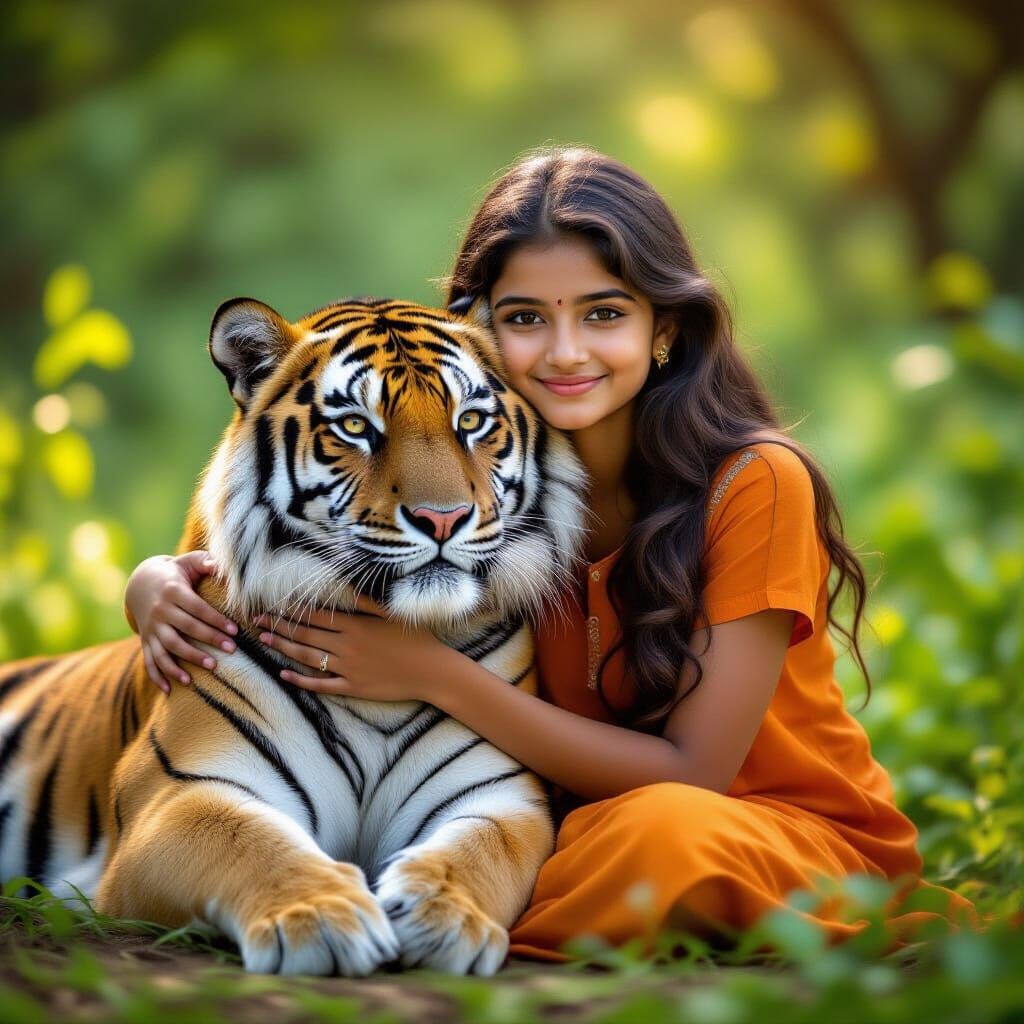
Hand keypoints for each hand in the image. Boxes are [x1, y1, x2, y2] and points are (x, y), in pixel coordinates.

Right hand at [125, 551, 238, 692]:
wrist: (141, 583)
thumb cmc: (175, 572)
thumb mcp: (187, 562)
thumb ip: (204, 561)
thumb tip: (218, 564)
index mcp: (173, 592)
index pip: (198, 609)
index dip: (216, 620)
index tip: (235, 631)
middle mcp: (160, 611)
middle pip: (186, 629)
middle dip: (209, 640)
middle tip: (232, 650)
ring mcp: (151, 628)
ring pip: (168, 647)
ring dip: (187, 660)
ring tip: (210, 668)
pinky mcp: (145, 640)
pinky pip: (150, 660)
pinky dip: (158, 676)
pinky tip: (171, 690)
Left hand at [254, 595, 456, 703]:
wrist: (432, 671)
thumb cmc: (416, 639)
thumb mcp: (392, 614)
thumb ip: (366, 601)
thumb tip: (343, 587)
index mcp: (355, 626)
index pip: (314, 616)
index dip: (290, 611)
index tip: (271, 607)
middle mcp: (346, 646)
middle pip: (305, 634)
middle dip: (279, 627)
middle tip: (257, 622)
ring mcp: (348, 668)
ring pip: (308, 657)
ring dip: (284, 649)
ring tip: (265, 642)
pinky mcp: (352, 688)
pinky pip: (321, 684)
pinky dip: (301, 681)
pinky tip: (284, 675)